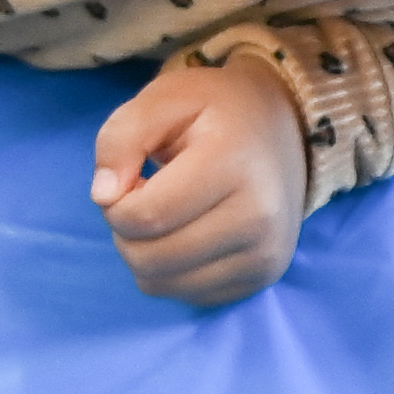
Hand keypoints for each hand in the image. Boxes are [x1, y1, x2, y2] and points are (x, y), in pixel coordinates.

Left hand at [91, 57, 315, 306]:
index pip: (145, 216)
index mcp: (234, 163)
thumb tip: (104, 197)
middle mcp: (259, 218)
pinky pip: (187, 295)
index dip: (116, 203)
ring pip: (161, 284)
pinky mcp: (263, 278)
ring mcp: (265, 254)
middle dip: (127, 231)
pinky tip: (189, 235)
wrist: (288, 130)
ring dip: (146, 254)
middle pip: (150, 259)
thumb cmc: (218, 110)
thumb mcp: (164, 98)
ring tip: (167, 216)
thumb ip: (121, 138)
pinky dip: (172, 270)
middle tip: (147, 197)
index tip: (132, 178)